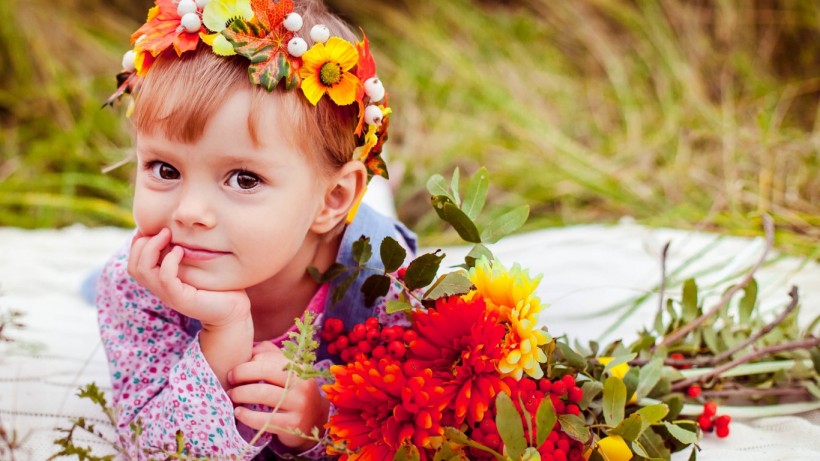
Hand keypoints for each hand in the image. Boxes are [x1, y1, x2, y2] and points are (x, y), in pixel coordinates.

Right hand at [128, 228, 249, 326]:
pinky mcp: (181, 299)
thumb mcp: (198, 265)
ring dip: (152, 248)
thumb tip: (179, 228)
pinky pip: (165, 278)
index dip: (138, 243)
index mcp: (160, 281)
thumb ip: (185, 252)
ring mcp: (169, 295)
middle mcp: (160, 289)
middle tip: (164, 230)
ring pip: (143, 271)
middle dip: (142, 243)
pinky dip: (168, 261)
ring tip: (168, 235)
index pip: (134, 262)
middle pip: (134, 266)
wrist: (233, 312)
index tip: (154, 228)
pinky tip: (180, 250)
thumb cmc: (219, 286)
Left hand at [228, 341, 328, 450]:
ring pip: (262, 394)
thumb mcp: (289, 372)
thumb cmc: (294, 391)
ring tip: (232, 395)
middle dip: (241, 373)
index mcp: (299, 368)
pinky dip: (246, 415)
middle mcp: (302, 384)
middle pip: (265, 371)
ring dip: (240, 393)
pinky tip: (238, 412)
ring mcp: (298, 405)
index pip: (268, 358)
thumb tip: (252, 348)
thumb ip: (271, 356)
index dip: (248, 362)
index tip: (236, 369)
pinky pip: (263, 419)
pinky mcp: (291, 426)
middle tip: (230, 380)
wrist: (315, 419)